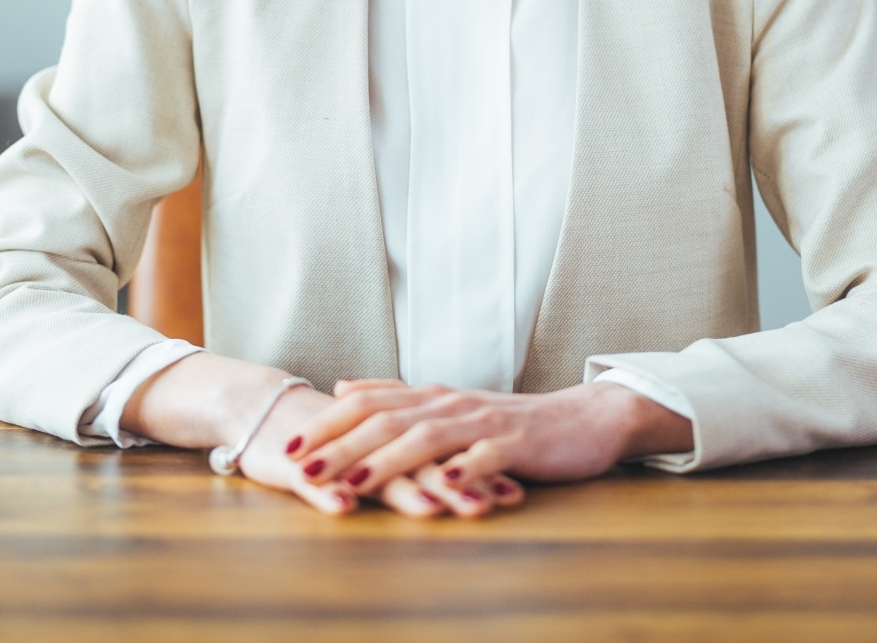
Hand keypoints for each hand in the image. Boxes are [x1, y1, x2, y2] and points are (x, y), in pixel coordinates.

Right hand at [122, 353, 461, 518]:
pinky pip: (314, 481)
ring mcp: (334, 453)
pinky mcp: (297, 466)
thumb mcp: (376, 447)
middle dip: (455, 485)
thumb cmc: (326, 433)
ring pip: (372, 471)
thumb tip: (461, 480)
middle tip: (489, 505)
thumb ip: (413, 460)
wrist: (262, 407)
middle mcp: (371, 441)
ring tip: (432, 509)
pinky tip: (345, 507)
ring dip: (403, 490)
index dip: (477, 472)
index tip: (514, 492)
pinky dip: (330, 493)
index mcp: (393, 434)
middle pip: (420, 463)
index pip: (444, 454)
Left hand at [284, 378, 693, 511]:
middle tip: (300, 465)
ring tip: (350, 481)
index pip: (369, 403)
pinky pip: (484, 458)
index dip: (328, 423)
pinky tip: (441, 488)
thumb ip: (397, 397)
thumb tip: (343, 386)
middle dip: (340, 443)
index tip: (290, 445)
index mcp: (432, 398)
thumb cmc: (514, 422)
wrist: (586, 420)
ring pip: (425, 438)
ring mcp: (483, 423)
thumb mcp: (449, 406)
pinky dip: (461, 472)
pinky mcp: (516, 445)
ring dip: (385, 460)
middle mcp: (451, 405)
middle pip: (386, 419)